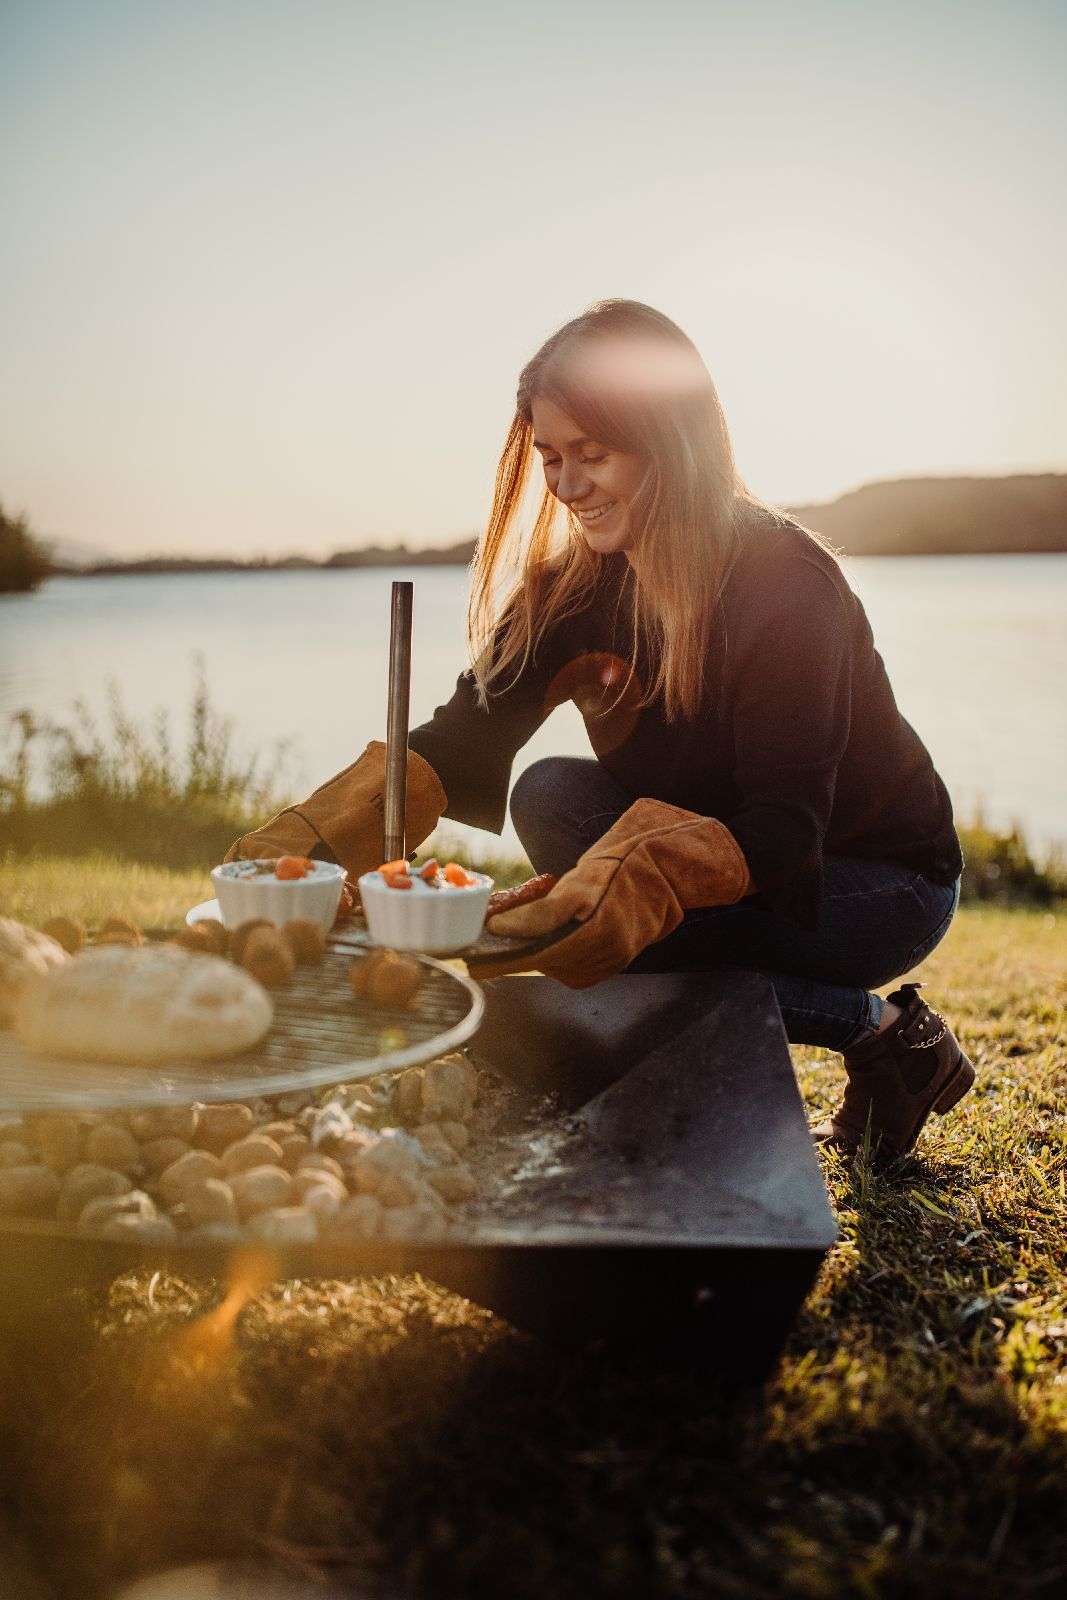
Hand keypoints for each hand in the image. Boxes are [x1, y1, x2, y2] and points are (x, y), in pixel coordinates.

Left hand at [479, 799, 750, 987]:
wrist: (684, 864)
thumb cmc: (634, 850)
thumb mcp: (593, 861)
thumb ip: (561, 893)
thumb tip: (520, 914)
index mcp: (596, 891)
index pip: (545, 919)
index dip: (516, 926)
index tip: (492, 928)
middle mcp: (608, 924)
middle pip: (551, 954)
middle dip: (519, 955)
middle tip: (490, 955)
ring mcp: (620, 944)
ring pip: (568, 968)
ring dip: (539, 963)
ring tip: (513, 956)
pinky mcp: (626, 954)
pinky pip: (587, 973)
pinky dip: (564, 968)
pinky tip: (550, 958)